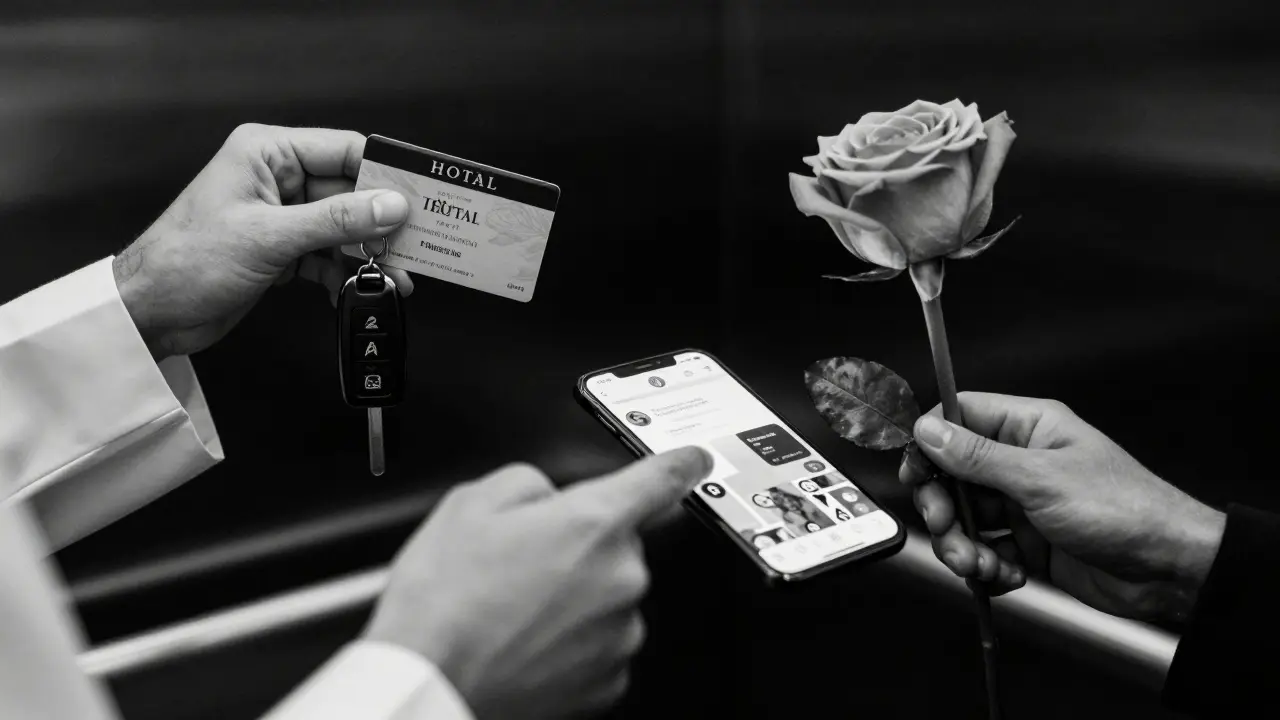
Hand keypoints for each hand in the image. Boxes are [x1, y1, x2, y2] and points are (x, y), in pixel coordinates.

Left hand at [112, 123, 417, 359]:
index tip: (419, 199)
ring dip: (368, 253)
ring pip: (343, 227)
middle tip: (415, 246)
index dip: (384, 174)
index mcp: (267, 153)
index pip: (343, 151)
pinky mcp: (280, 249)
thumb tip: (390, 205)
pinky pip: (327, 253)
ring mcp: (280, 215)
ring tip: (395, 276)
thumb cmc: (186, 262)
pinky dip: (344, 272)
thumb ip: (336, 221)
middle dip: (381, 223)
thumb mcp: (269, 237)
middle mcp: (276, 178)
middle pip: (350, 192)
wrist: (148, 312)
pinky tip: (357, 289)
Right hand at [364, 446, 711, 719]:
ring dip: (573, 596)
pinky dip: (570, 641)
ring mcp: (619, 632)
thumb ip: (530, 483)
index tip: (694, 461)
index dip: (682, 463)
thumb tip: (547, 498)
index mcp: (595, 521)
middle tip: (520, 565)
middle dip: (578, 546)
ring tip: (512, 609)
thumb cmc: (443, 601)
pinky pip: (600, 643)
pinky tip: (525, 640)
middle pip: (618, 544)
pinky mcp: (608, 679)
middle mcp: (621, 577)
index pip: (662, 478)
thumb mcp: (473, 502)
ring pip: (607, 596)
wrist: (429, 679)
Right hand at [899, 392, 1225, 623]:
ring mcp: (1023, 503)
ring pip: (963, 518)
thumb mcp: (1040, 479)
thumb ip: (977, 457)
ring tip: (980, 565)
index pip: (958, 418)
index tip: (915, 474)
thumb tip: (927, 431)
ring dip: (962, 545)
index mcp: (1028, 427)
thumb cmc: (1123, 509)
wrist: (1169, 570)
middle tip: (946, 527)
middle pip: (950, 475)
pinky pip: (985, 549)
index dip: (928, 445)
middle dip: (942, 508)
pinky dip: (987, 567)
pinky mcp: (1028, 542)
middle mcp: (1021, 461)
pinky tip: (1007, 574)